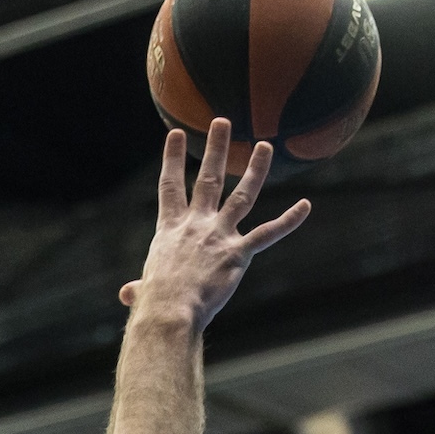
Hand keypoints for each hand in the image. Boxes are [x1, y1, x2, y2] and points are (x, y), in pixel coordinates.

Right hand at [120, 122, 310, 330]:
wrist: (169, 311)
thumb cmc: (153, 305)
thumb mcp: (144, 290)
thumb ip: (138, 287)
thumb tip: (129, 294)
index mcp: (170, 230)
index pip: (170, 187)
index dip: (172, 159)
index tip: (175, 134)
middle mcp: (196, 225)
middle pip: (208, 179)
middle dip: (215, 148)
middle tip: (221, 122)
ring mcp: (219, 236)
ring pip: (242, 195)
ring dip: (255, 169)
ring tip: (264, 146)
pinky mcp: (238, 254)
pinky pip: (267, 234)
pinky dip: (288, 220)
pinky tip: (305, 206)